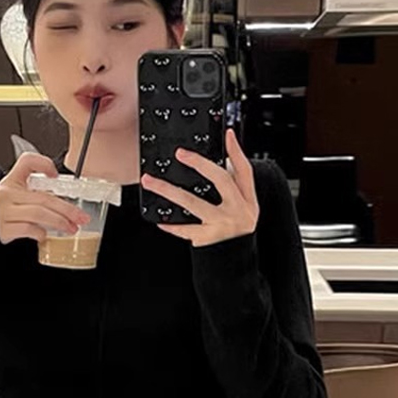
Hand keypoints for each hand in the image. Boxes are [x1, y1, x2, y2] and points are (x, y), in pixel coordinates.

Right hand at [0, 153, 90, 245]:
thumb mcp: (13, 195)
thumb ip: (33, 193)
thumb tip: (63, 204)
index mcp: (12, 181)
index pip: (27, 162)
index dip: (43, 164)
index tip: (55, 174)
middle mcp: (8, 194)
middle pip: (44, 198)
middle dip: (67, 209)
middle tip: (80, 217)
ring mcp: (5, 211)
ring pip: (39, 213)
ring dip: (59, 222)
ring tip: (71, 228)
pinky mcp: (3, 228)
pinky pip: (28, 229)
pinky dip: (40, 233)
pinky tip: (45, 235)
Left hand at [141, 128, 259, 246]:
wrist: (235, 263)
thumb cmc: (237, 233)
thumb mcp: (244, 209)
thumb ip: (234, 187)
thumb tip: (222, 160)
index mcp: (247, 200)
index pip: (244, 170)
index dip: (236, 151)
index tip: (226, 134)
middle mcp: (237, 210)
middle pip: (220, 180)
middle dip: (200, 163)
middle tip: (180, 153)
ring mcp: (222, 224)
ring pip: (192, 203)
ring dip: (168, 190)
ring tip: (150, 182)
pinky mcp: (207, 238)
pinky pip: (184, 229)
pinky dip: (171, 224)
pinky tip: (159, 219)